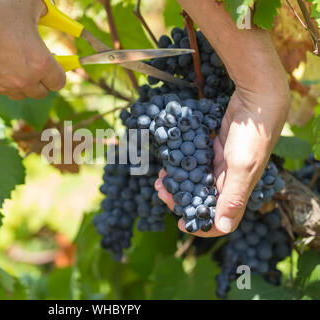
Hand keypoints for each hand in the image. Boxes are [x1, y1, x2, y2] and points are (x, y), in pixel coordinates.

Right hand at [0, 0, 65, 99]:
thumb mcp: (26, 3)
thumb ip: (43, 10)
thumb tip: (47, 14)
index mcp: (40, 64)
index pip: (59, 82)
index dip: (57, 74)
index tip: (53, 65)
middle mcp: (25, 82)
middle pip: (41, 93)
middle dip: (40, 81)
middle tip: (32, 65)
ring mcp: (4, 89)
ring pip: (19, 94)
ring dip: (19, 84)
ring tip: (10, 63)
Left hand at [155, 87, 289, 236]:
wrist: (257, 100)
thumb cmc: (252, 135)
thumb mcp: (242, 167)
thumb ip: (233, 198)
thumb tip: (225, 228)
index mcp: (236, 191)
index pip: (220, 219)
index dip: (201, 225)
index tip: (178, 222)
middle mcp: (228, 181)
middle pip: (201, 200)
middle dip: (180, 200)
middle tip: (161, 192)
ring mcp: (221, 165)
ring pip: (195, 181)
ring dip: (177, 183)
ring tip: (160, 179)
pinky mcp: (214, 150)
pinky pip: (194, 162)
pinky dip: (181, 165)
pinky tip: (168, 162)